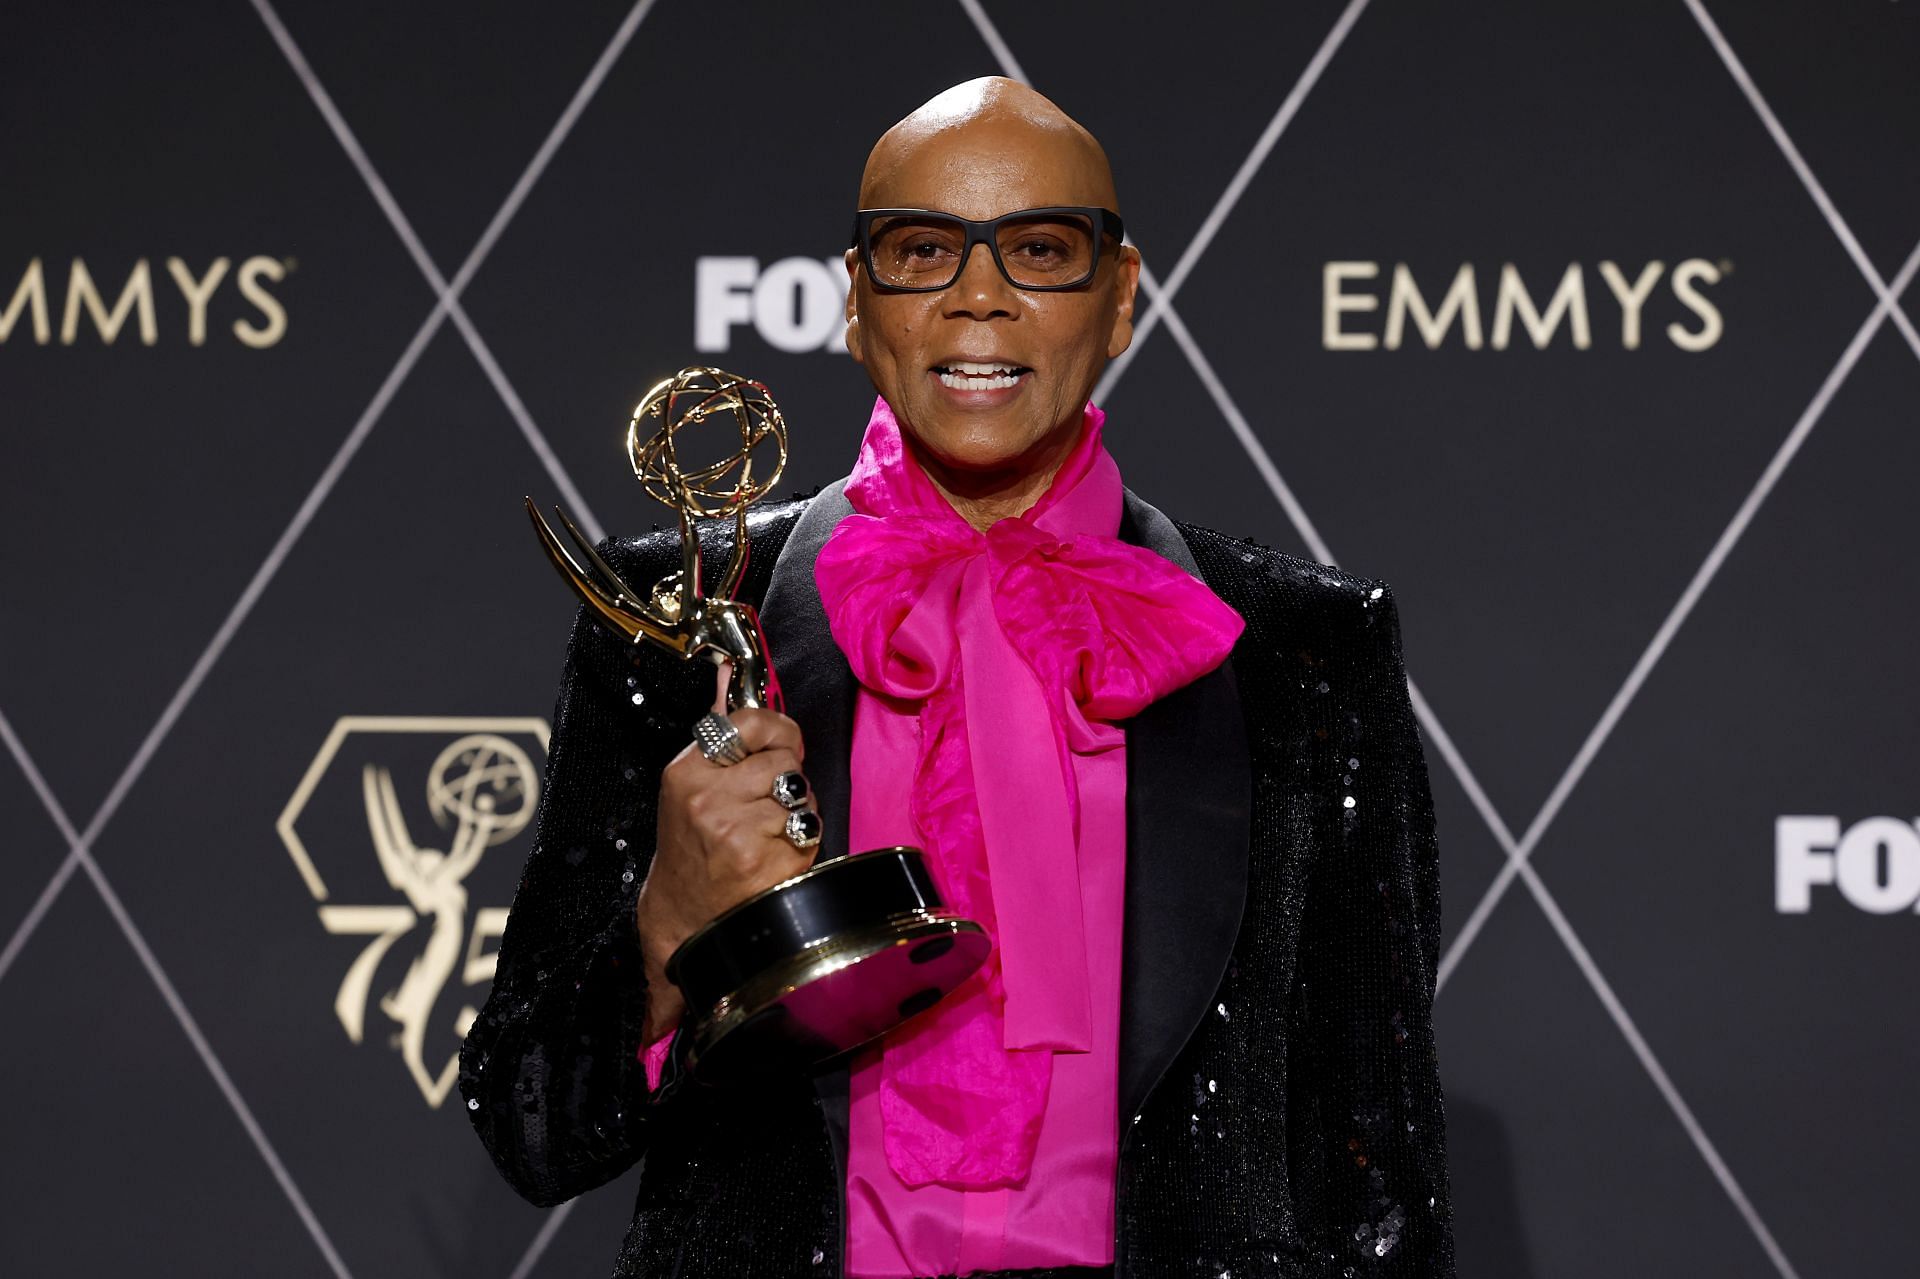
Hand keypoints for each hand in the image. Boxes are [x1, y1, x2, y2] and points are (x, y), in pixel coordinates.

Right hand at [636, 664, 817, 1041]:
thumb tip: (729, 670)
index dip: (778, 733)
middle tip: (766, 806)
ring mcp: (734, 829)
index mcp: (686, 770)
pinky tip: (776, 857)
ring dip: (797, 813)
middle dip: (787, 781)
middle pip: (785, 759)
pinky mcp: (762, 859)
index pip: (751, 722)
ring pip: (801, 793)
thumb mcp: (692, 784)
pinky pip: (808, 829)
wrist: (687, 919)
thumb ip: (719, 729)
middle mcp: (706, 797)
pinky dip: (802, 843)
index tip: (779, 746)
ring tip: (769, 833)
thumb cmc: (695, 847)